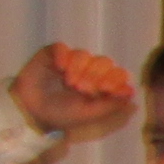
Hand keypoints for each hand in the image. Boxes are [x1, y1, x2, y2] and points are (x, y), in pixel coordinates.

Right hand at [9, 42, 136, 137]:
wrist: (31, 112)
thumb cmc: (62, 115)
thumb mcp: (89, 113)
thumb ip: (111, 104)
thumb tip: (131, 93)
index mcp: (101, 84)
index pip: (119, 73)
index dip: (114, 79)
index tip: (104, 89)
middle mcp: (89, 70)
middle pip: (104, 62)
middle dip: (95, 75)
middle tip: (81, 89)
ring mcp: (70, 61)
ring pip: (84, 54)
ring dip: (79, 68)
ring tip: (70, 83)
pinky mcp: (52, 55)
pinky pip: (62, 48)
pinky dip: (63, 56)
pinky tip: (59, 68)